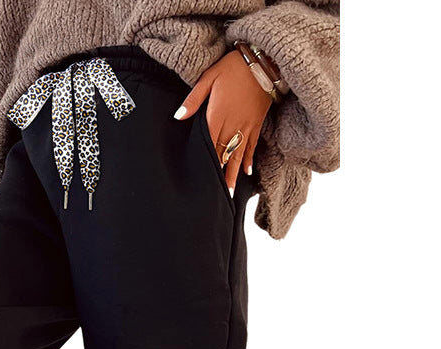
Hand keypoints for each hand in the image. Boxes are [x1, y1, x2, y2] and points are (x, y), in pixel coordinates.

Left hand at [174, 51, 271, 194]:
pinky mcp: (256, 123)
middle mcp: (232, 125)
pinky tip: (247, 171)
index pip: (208, 145)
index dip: (205, 163)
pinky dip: (249, 160)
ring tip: (230, 192)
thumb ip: (192, 100)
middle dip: (219, 175)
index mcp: (216, 116)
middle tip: (215, 196)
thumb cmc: (232, 67)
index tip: (201, 180)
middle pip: (222, 155)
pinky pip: (252, 146)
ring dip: (233, 174)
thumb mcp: (208, 78)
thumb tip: (177, 117)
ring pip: (237, 155)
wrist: (263, 59)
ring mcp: (246, 126)